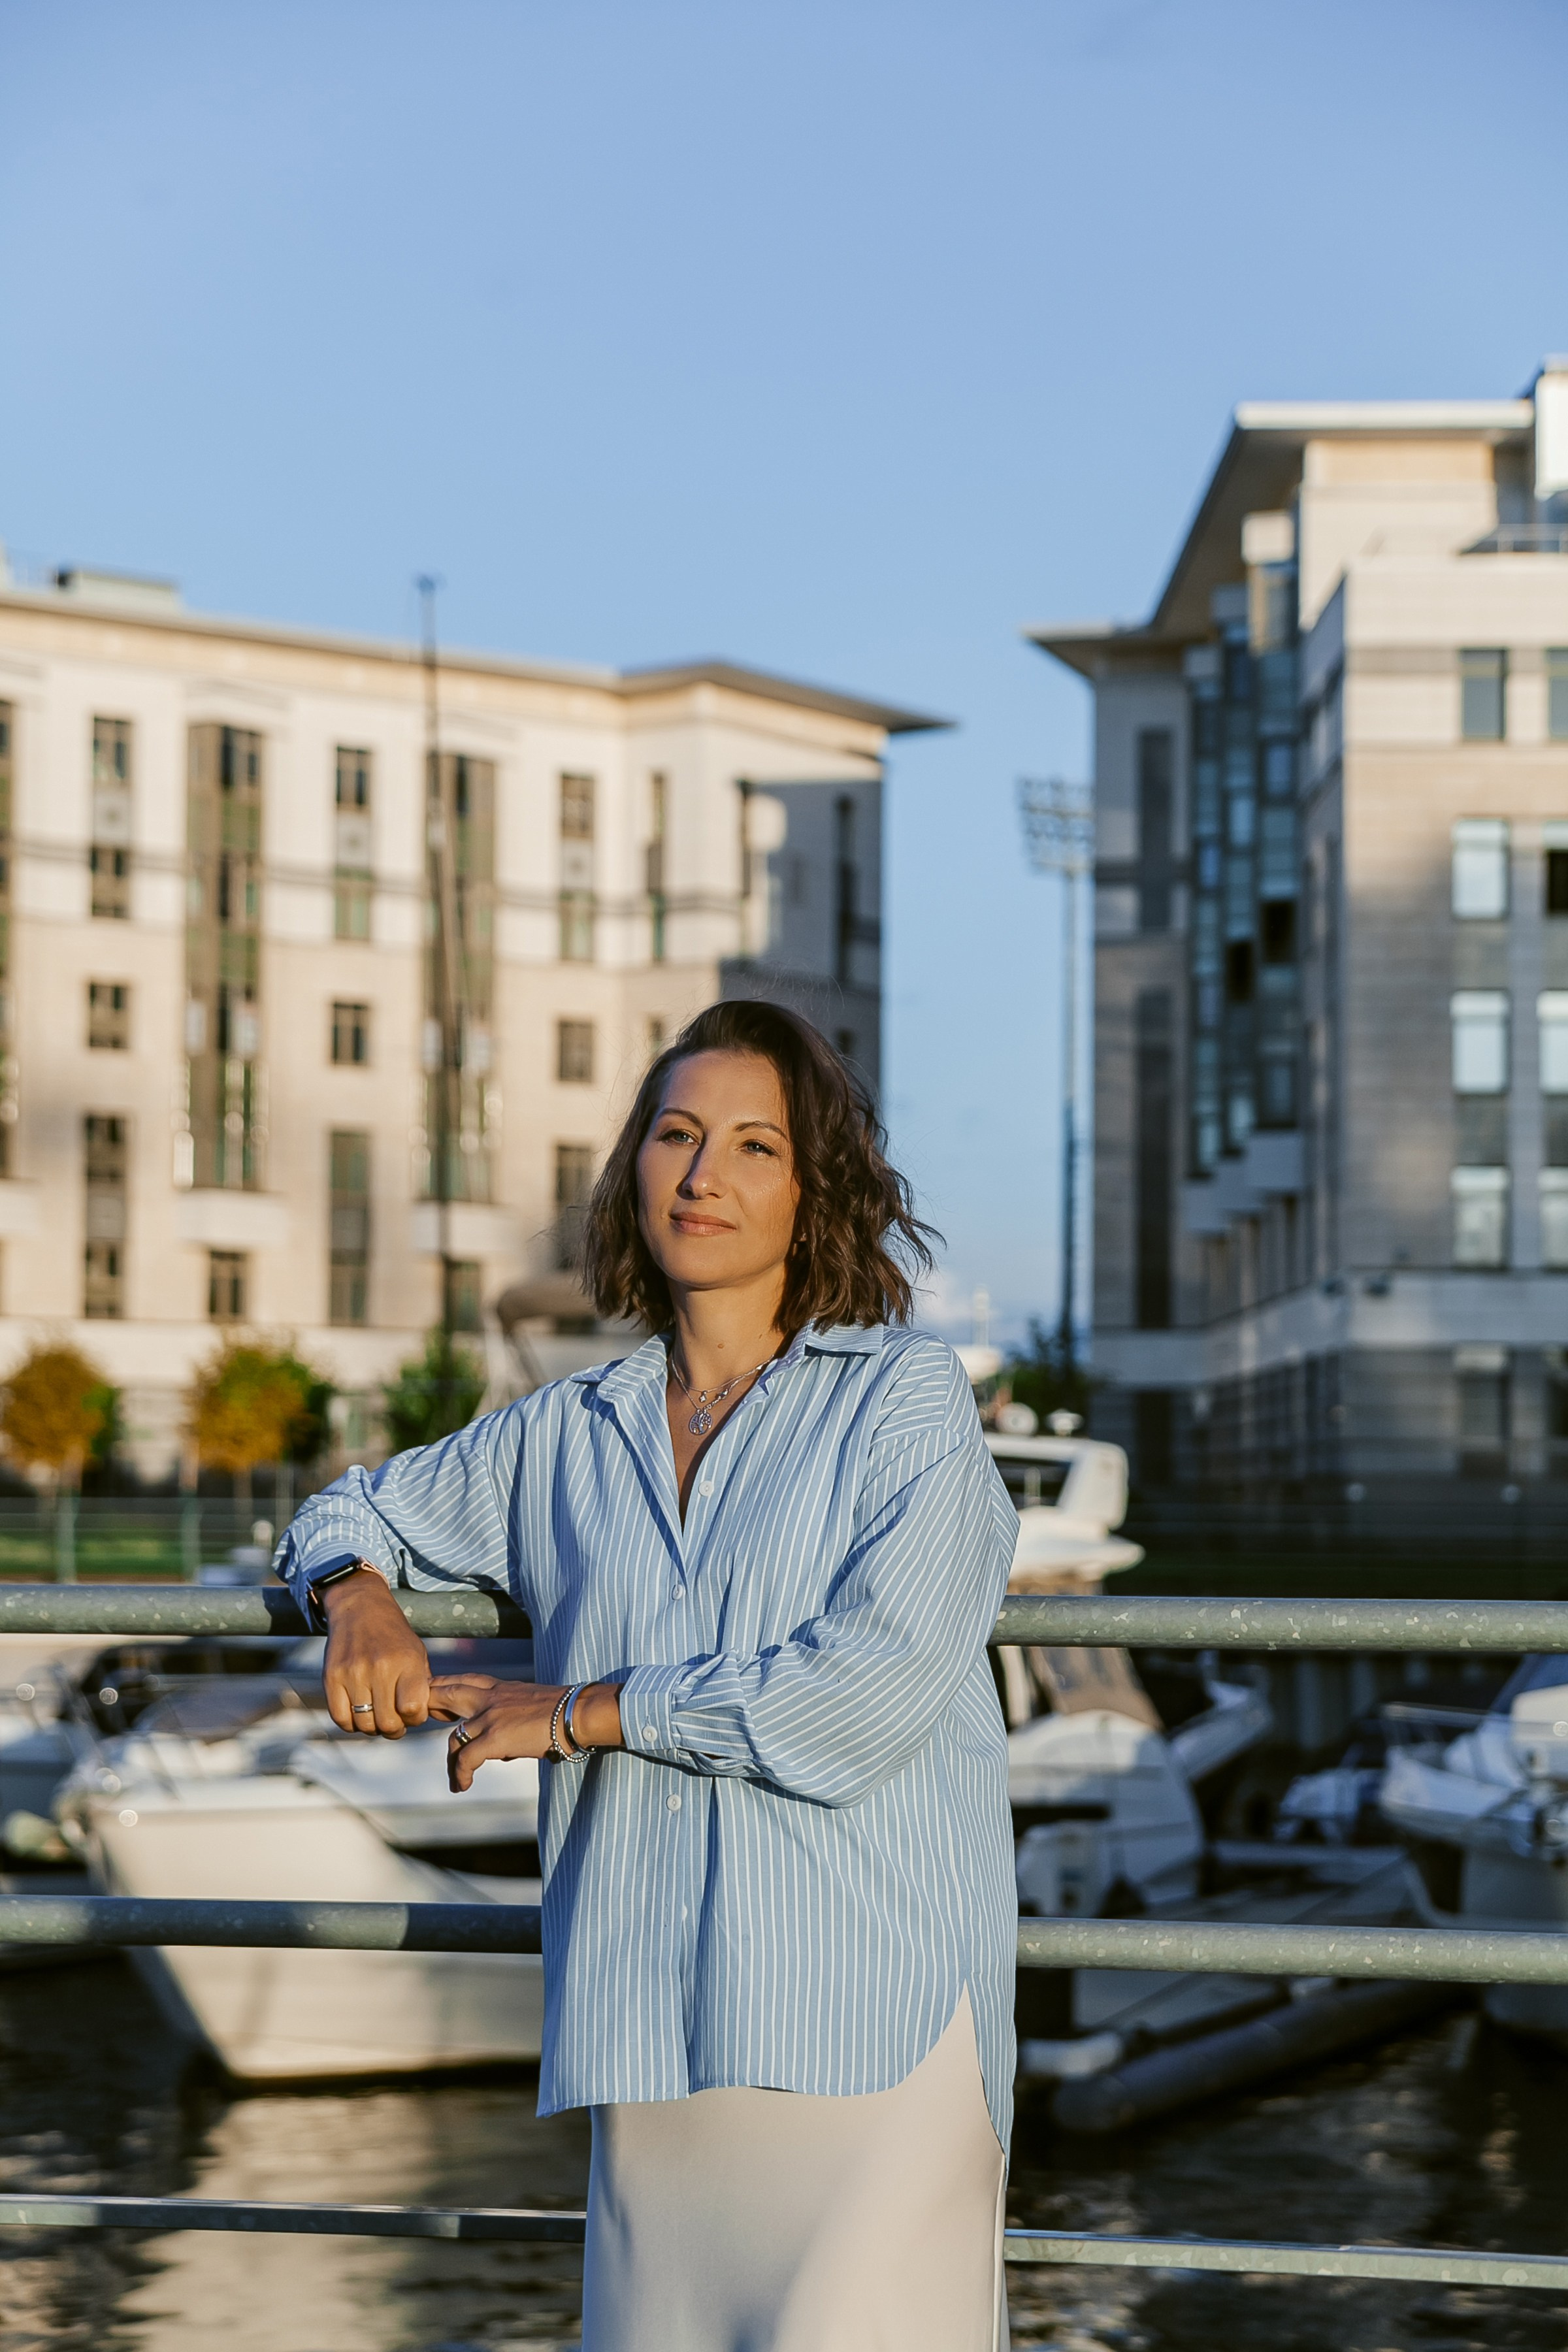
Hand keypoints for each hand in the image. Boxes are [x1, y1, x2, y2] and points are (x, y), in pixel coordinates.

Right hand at [320, 1568, 430, 1737]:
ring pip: (364, 1724)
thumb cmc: (393, 1636)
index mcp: (407, 1661)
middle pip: (387, 1723)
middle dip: (394, 1729)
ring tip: (376, 1716)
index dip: (415, 1719)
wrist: (359, 1607)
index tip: (412, 1713)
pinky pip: (340, 1718)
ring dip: (372, 1728)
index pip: (412, 1709)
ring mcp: (353, 1673)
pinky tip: (358, 1714)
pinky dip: (350, 1724)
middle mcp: (380, 1667)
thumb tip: (421, 1718)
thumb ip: (421, 1685)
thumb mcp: (417, 1653)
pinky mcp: (331, 1677)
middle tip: (394, 1721)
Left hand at [429, 1674, 623, 1790]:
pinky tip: (463, 1786)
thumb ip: (509, 1719)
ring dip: (449, 1761)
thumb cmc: (563, 1712)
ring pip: (453, 1737)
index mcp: (500, 1687)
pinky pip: (465, 1759)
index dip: (444, 1688)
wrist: (576, 1713)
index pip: (464, 1681)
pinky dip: (460, 1774)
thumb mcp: (530, 1706)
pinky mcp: (494, 1738)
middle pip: (445, 1694)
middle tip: (416, 1717)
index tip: (434, 1699)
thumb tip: (502, 1749)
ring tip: (454, 1777)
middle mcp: (489, 1697)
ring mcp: (489, 1716)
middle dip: (428, 1704)